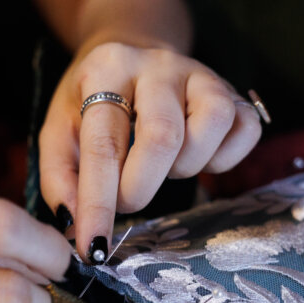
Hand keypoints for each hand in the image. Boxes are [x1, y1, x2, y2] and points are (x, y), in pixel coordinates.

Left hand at [39, 42, 261, 262]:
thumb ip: (60, 177)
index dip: (98, 203)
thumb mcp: (59, 130)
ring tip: (162, 167)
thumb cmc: (90, 101)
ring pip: (211, 126)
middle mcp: (157, 66)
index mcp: (106, 70)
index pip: (103, 144)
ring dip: (184, 168)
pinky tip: (195, 158)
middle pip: (163, 137)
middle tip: (126, 200)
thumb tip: (77, 224)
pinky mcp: (233, 91)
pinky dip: (222, 160)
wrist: (130, 55)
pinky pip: (244, 131)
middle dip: (140, 188)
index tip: (92, 247)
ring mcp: (201, 75)